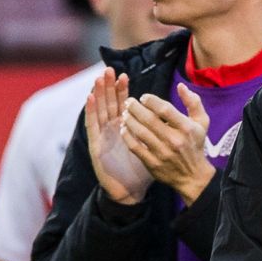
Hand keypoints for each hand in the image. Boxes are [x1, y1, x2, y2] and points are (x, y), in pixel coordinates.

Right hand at [86, 67, 153, 204]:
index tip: (124, 75)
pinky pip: (92, 126)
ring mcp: (103, 136)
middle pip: (109, 103)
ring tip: (99, 78)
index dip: (122, 90)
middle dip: (108, 87)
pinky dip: (91, 111)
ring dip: (98, 94)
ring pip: (99, 110)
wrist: (132, 190)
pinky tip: (90, 98)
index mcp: (126, 128)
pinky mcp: (96, 145)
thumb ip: (162, 130)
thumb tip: (170, 117)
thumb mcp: (157, 145)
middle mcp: (112, 129)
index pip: (122, 104)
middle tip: (109, 70)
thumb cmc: (145, 169)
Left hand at [121, 84, 213, 205]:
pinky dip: (127, 137)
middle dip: (135, 108)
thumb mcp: (202, 122)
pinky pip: (135, 147)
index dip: (151, 100)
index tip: (143, 97)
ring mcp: (163, 153)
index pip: (165, 109)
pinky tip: (124, 129)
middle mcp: (175, 140)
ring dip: (129, 120)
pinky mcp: (153, 163)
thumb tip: (180, 86)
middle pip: (149, 119)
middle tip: (128, 102)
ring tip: (125, 113)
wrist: (193, 176)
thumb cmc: (195, 145)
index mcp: (187, 128)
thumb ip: (193, 102)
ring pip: (140, 132)